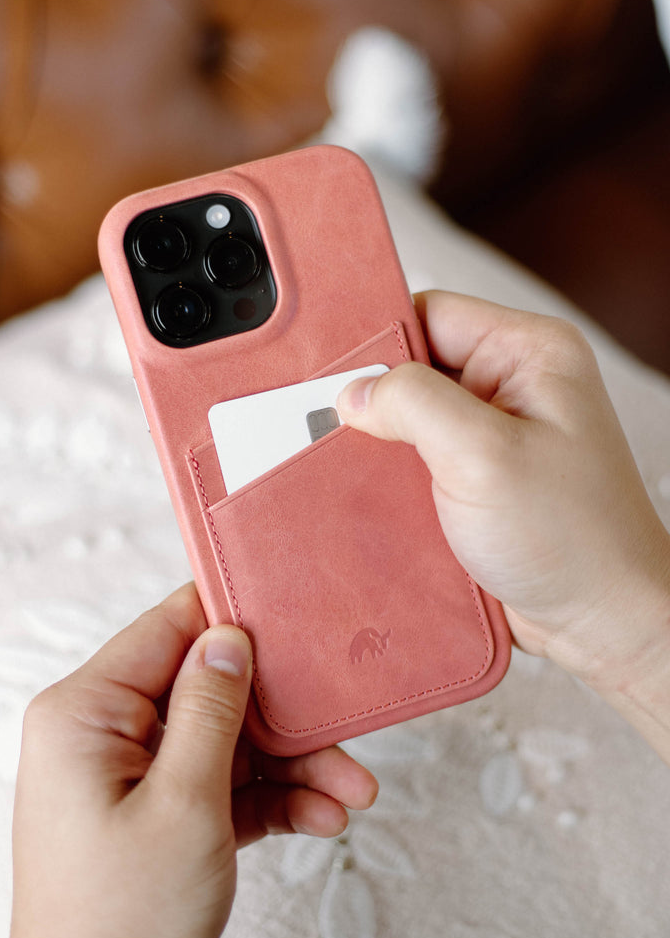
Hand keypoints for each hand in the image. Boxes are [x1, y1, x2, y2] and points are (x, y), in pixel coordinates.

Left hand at [5, 583, 376, 937]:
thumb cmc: (123, 920)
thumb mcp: (184, 802)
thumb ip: (211, 709)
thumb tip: (228, 636)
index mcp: (84, 712)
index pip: (167, 629)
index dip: (235, 621)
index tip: (297, 621)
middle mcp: (101, 734)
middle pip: (208, 691)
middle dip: (283, 718)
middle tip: (345, 733)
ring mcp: (127, 777)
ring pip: (224, 742)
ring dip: (290, 767)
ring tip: (352, 794)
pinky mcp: (152, 813)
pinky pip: (219, 785)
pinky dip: (269, 800)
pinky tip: (322, 819)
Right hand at [339, 292, 669, 754]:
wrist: (600, 624)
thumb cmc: (576, 541)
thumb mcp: (485, 456)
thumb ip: (414, 405)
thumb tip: (355, 391)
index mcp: (530, 353)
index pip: (429, 313)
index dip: (378, 343)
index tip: (336, 380)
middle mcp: (514, 386)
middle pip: (413, 368)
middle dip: (375, 405)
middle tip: (341, 435)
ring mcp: (496, 435)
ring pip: (409, 421)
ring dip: (382, 451)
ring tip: (362, 475)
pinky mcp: (478, 480)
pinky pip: (417, 464)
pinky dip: (393, 484)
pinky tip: (380, 503)